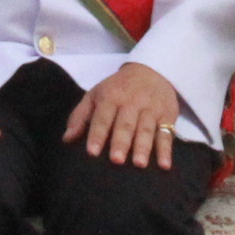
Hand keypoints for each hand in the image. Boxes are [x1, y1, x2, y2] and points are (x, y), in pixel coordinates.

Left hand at [65, 63, 182, 168]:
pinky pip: (167, 134)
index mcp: (111, 97)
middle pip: (126, 124)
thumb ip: (80, 116)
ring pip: (147, 129)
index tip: (92, 152)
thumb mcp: (96, 95)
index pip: (103, 117)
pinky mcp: (168, 115)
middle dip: (121, 142)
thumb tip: (67, 139)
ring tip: (139, 164)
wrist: (151, 70)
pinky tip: (164, 165)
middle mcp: (132, 102)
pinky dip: (166, 150)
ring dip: (143, 147)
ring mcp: (151, 108)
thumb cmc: (117, 88)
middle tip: (116, 161)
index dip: (97, 134)